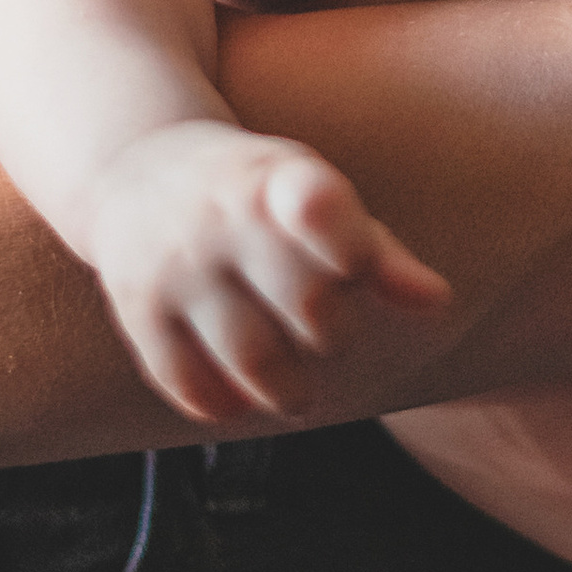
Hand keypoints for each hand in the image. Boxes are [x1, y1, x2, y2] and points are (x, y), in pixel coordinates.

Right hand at [80, 123, 450, 428]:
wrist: (136, 167)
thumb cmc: (257, 193)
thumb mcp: (315, 195)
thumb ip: (377, 254)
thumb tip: (436, 302)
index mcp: (278, 178)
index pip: (316, 205)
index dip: (349, 246)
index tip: (354, 267)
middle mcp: (222, 219)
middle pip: (307, 306)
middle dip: (334, 335)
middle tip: (327, 335)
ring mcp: (175, 266)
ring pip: (252, 359)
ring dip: (289, 390)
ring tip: (296, 389)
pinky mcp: (136, 310)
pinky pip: (189, 385)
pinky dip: (226, 404)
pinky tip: (238, 391)